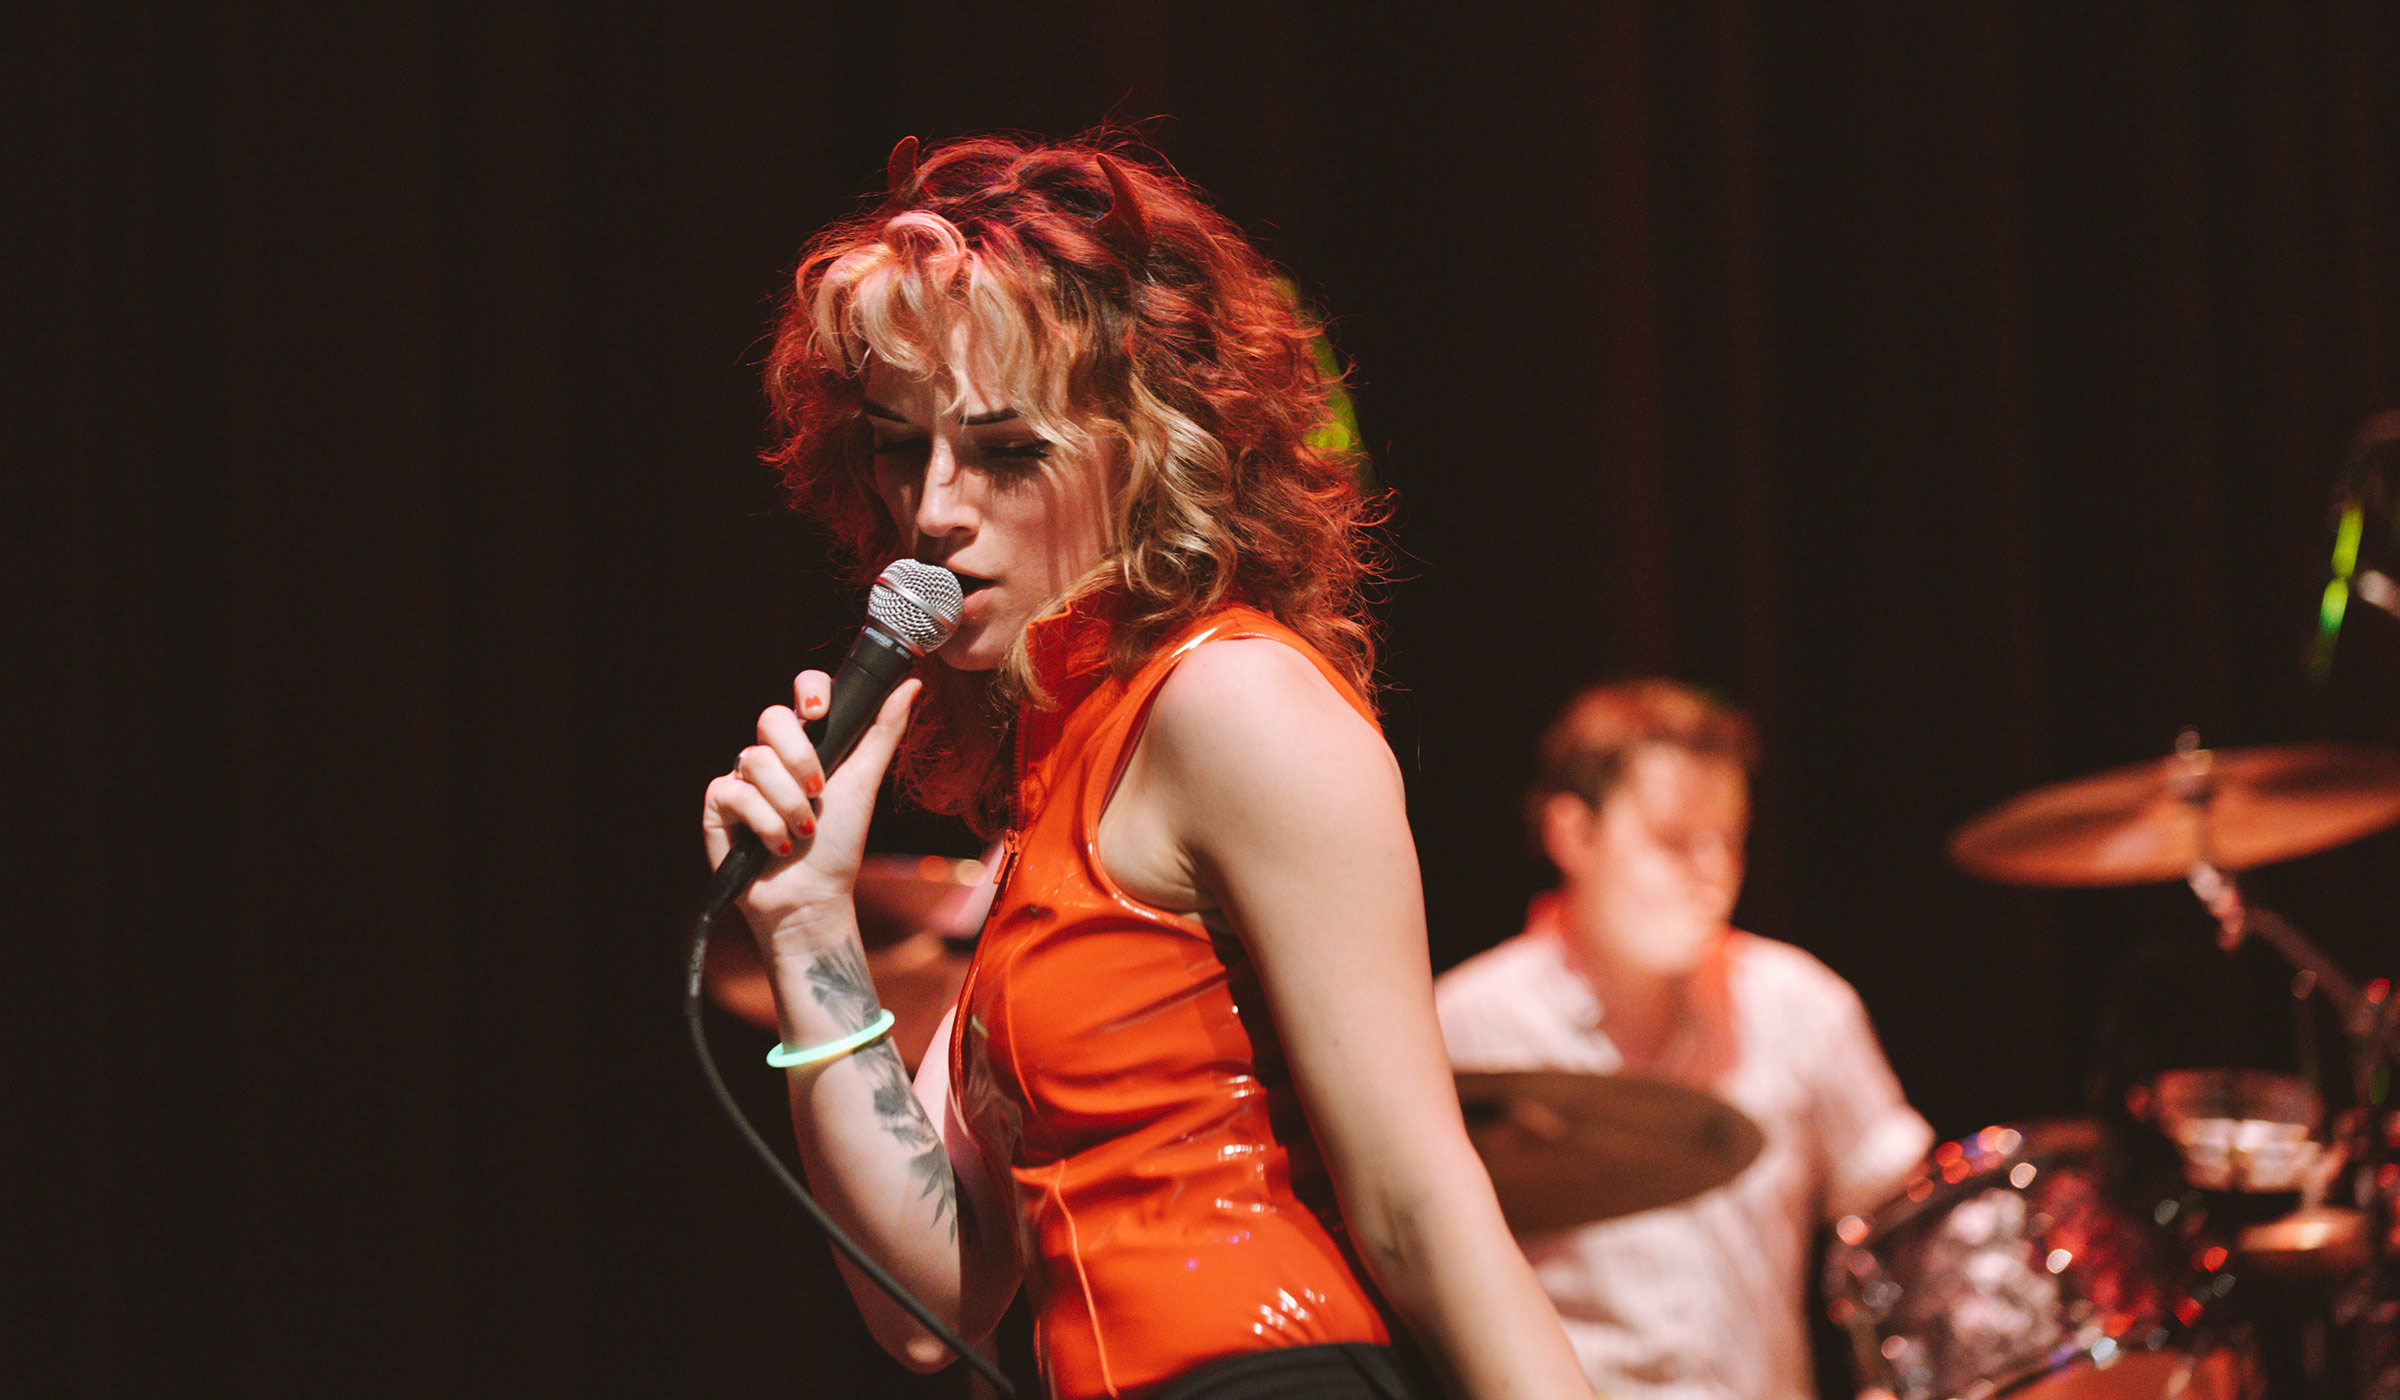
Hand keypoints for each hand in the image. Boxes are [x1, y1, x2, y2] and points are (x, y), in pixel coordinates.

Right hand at [701, 670, 920, 952]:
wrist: (813, 896)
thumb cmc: (839, 843)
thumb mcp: (865, 784)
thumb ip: (883, 733)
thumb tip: (911, 684)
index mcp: (809, 742)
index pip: (804, 690)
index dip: (808, 690)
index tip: (821, 712)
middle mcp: (773, 754)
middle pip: (772, 718)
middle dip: (800, 758)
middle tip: (819, 790)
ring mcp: (743, 777)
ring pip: (756, 761)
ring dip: (790, 804)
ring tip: (803, 831)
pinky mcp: (719, 805)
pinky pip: (735, 793)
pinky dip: (766, 824)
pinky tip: (779, 845)